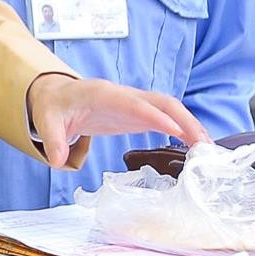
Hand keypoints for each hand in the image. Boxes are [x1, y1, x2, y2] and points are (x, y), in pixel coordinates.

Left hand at [26, 72, 207, 167]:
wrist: (58, 96)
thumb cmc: (55, 106)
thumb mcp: (47, 121)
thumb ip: (52, 139)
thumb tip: (57, 160)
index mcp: (105, 95)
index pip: (135, 104)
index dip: (154, 116)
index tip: (174, 129)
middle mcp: (125, 96)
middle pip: (162, 102)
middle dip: (185, 120)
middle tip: (203, 144)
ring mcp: (134, 104)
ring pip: (169, 109)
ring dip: (189, 125)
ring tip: (207, 148)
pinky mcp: (137, 114)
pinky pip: (165, 118)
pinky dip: (182, 130)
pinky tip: (195, 145)